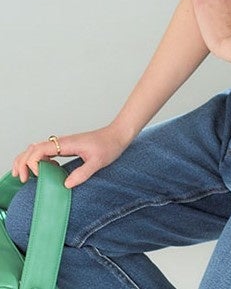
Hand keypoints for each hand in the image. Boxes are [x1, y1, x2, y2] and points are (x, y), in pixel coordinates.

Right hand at [11, 125, 129, 188]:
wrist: (117, 135)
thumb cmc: (109, 145)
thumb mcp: (98, 161)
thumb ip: (83, 172)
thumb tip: (65, 184)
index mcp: (67, 144)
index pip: (40, 149)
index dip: (33, 162)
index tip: (38, 175)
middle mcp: (62, 142)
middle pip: (33, 148)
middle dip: (23, 162)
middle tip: (23, 179)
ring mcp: (63, 144)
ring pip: (37, 148)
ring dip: (28, 160)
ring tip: (24, 175)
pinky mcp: (67, 147)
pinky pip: (46, 151)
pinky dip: (37, 160)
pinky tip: (42, 171)